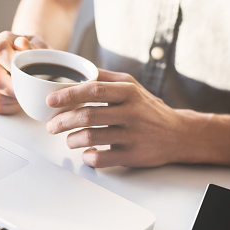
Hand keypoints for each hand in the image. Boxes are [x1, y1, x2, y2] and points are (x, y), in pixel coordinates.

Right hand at [0, 31, 48, 113]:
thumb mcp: (39, 45)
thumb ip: (32, 46)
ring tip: (28, 93)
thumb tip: (22, 44)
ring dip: (15, 98)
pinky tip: (21, 99)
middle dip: (16, 88)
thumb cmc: (37, 52)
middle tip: (32, 90)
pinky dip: (12, 106)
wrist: (34, 58)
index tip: (28, 74)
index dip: (13, 66)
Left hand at [45, 69, 186, 167]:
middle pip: (87, 116)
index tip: (50, 100)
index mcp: (127, 92)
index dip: (67, 95)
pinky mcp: (133, 156)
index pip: (92, 90)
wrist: (179, 134)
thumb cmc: (147, 108)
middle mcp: (131, 112)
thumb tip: (76, 70)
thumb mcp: (131, 86)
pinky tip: (87, 153)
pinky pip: (102, 159)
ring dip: (72, 140)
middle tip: (51, 126)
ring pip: (91, 138)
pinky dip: (88, 158)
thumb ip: (104, 77)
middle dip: (63, 121)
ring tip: (69, 139)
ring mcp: (133, 135)